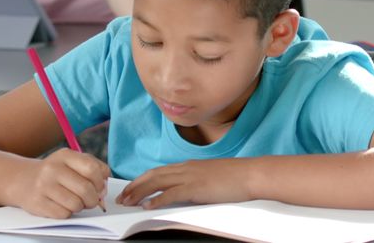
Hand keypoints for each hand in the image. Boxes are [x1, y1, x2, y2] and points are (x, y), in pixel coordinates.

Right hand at [11, 148, 109, 218]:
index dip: (100, 182)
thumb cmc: (56, 172)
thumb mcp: (73, 161)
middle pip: (86, 189)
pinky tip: (62, 205)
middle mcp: (53, 169)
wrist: (23, 180)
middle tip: (91, 199)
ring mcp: (43, 186)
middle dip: (93, 199)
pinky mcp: (38, 203)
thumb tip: (104, 189)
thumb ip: (94, 169)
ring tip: (75, 201)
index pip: (92, 168)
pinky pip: (64, 214)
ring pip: (76, 204)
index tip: (99, 187)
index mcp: (65, 155)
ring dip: (80, 206)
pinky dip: (68, 212)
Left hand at [116, 159, 252, 208]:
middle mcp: (186, 168)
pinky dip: (157, 200)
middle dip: (135, 186)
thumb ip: (196, 181)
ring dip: (140, 193)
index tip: (131, 189)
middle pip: (153, 175)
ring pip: (157, 182)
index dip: (142, 180)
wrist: (251, 174)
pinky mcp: (196, 187)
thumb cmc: (236, 177)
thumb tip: (185, 191)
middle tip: (122, 197)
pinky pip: (171, 193)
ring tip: (128, 202)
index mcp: (190, 166)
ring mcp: (191, 176)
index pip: (159, 171)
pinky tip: (148, 207)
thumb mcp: (211, 177)